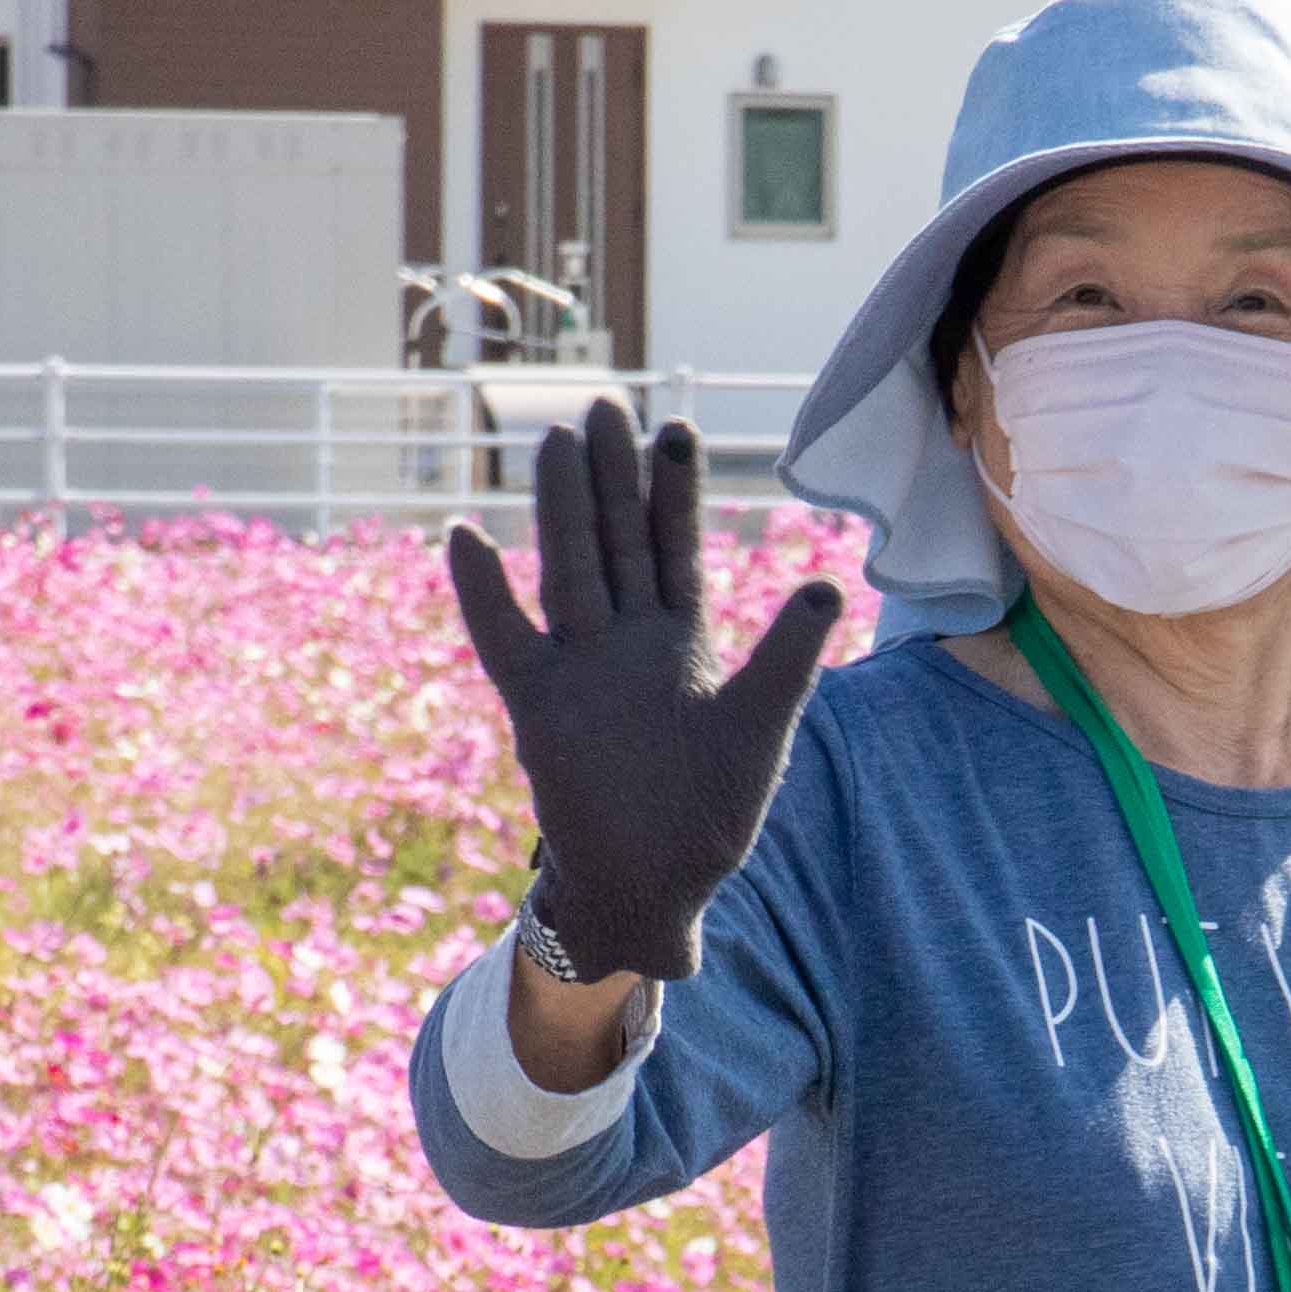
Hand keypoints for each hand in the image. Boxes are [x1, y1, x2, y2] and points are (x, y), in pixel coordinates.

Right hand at [444, 400, 838, 983]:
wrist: (656, 888)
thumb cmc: (711, 816)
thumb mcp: (760, 729)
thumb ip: (787, 658)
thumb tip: (826, 585)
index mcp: (684, 641)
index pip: (677, 546)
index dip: (674, 489)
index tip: (675, 427)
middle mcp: (628, 642)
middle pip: (617, 541)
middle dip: (613, 476)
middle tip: (604, 404)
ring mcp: (580, 669)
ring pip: (568, 571)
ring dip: (561, 510)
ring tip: (554, 442)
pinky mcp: (540, 708)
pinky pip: (506, 640)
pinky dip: (484, 592)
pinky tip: (464, 535)